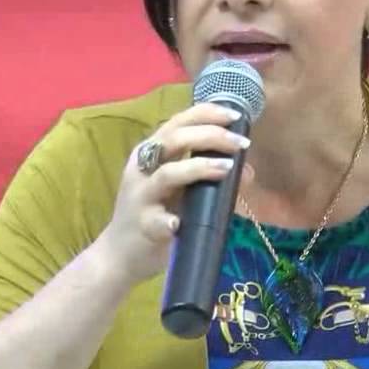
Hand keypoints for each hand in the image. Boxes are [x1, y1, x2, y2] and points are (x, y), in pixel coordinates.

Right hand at [96, 103, 252, 287]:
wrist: (120, 254)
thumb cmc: (156, 215)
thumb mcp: (183, 191)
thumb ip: (210, 176)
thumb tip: (247, 170)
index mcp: (151, 153)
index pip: (178, 123)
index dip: (206, 114)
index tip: (235, 116)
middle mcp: (142, 168)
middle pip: (174, 140)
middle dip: (211, 136)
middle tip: (240, 142)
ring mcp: (141, 197)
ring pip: (167, 174)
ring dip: (199, 168)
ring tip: (226, 168)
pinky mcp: (142, 226)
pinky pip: (156, 221)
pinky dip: (169, 221)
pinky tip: (180, 224)